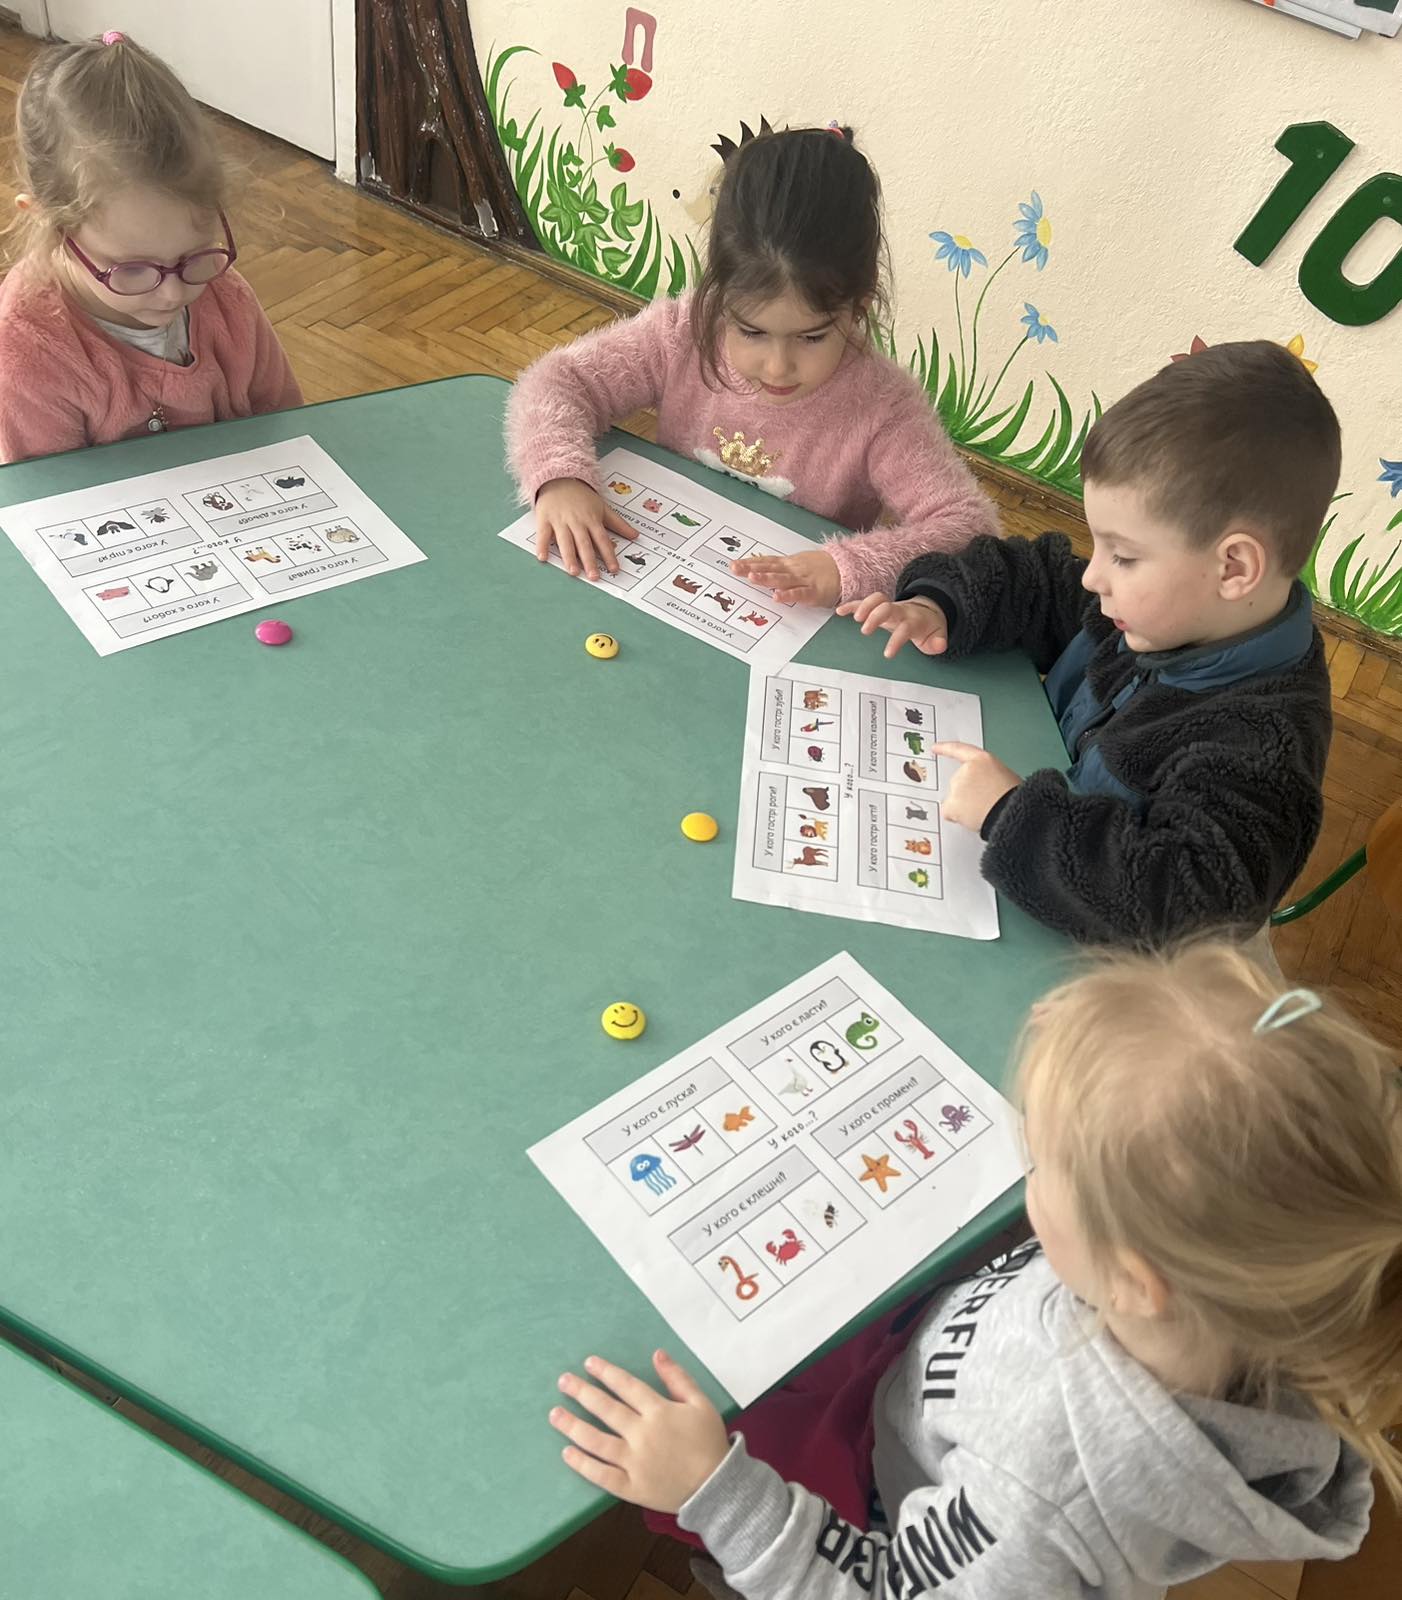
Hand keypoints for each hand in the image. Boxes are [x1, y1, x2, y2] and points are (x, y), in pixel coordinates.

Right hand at [534, 478, 636, 579]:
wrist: (559, 478)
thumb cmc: (581, 496)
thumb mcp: (602, 507)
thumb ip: (618, 524)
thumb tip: (635, 535)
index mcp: (592, 519)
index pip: (602, 540)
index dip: (609, 555)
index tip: (614, 569)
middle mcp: (577, 521)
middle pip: (584, 544)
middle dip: (590, 561)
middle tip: (594, 577)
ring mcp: (560, 520)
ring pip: (566, 541)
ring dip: (569, 557)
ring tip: (574, 571)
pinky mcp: (545, 519)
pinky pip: (543, 534)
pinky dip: (542, 545)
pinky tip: (543, 558)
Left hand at [550, 1350, 729, 1513]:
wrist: (716, 1487)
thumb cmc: (708, 1442)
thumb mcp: (701, 1403)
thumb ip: (678, 1378)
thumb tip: (657, 1353)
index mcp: (659, 1411)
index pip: (626, 1386)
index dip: (606, 1372)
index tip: (588, 1363)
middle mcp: (642, 1434)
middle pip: (606, 1409)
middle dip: (582, 1392)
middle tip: (562, 1381)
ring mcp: (634, 1462)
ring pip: (597, 1441)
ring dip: (573, 1426)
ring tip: (555, 1414)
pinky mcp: (631, 1487)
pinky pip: (602, 1475)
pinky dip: (583, 1464)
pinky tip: (567, 1453)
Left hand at [730, 549, 840, 606]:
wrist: (846, 569)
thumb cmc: (821, 568)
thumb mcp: (798, 563)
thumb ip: (780, 567)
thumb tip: (759, 567)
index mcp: (788, 564)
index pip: (766, 562)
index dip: (750, 563)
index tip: (734, 564)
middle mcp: (792, 570)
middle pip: (769, 568)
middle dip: (751, 568)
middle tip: (735, 568)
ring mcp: (802, 580)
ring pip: (782, 579)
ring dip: (767, 578)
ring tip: (753, 578)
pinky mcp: (813, 592)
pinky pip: (799, 594)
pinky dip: (788, 595)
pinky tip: (777, 597)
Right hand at [836, 593, 948, 657]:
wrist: (925, 611)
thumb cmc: (927, 626)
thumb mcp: (937, 635)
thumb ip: (938, 642)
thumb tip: (940, 645)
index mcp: (913, 620)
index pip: (904, 628)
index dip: (896, 640)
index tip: (887, 654)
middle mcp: (899, 610)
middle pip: (887, 607)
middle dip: (875, 616)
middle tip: (865, 631)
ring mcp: (887, 606)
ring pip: (876, 599)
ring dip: (864, 606)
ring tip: (856, 619)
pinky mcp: (877, 607)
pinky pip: (863, 602)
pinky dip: (852, 605)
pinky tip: (840, 612)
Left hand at [932, 741, 1020, 831]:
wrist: (1014, 812)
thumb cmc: (1015, 798)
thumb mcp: (1004, 776)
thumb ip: (986, 776)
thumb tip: (980, 788)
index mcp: (982, 760)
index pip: (959, 750)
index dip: (945, 748)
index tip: (934, 748)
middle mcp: (966, 770)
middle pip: (958, 782)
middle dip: (967, 794)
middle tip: (985, 802)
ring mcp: (957, 786)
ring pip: (955, 799)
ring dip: (965, 806)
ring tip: (984, 810)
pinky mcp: (951, 803)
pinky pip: (949, 812)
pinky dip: (957, 817)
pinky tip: (973, 818)